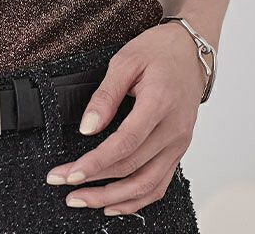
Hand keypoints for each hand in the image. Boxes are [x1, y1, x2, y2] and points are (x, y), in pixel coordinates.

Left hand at [46, 23, 205, 215]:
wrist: (191, 50)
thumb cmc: (159, 51)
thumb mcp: (125, 60)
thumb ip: (106, 95)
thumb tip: (87, 127)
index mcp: (159, 104)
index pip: (125, 144)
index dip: (96, 163)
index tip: (70, 173)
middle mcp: (173, 130)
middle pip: (132, 168)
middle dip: (94, 181)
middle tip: (63, 183)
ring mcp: (179, 143)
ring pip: (147, 184)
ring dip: (113, 198)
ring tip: (83, 199)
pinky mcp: (178, 149)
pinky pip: (160, 183)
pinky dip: (137, 200)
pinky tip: (114, 203)